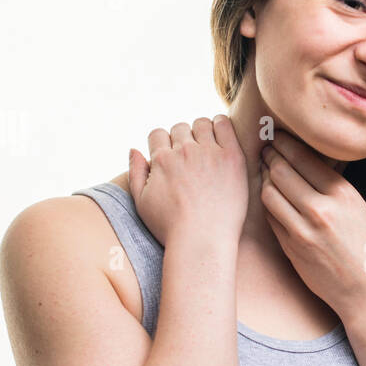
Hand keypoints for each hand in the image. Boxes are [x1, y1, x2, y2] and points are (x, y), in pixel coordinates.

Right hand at [129, 115, 247, 248]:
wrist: (202, 242)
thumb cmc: (171, 228)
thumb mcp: (141, 203)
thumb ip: (135, 172)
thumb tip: (134, 149)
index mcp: (161, 160)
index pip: (157, 134)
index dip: (163, 144)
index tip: (172, 157)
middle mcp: (183, 151)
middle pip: (179, 128)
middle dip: (182, 139)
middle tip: (192, 157)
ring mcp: (209, 153)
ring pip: (201, 124)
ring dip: (201, 131)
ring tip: (207, 148)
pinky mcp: (231, 157)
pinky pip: (224, 125)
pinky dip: (221, 125)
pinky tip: (222, 138)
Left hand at [259, 130, 365, 316]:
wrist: (365, 289)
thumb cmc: (365, 247)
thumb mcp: (357, 207)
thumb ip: (332, 186)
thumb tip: (305, 161)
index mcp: (343, 195)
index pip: (303, 158)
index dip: (284, 143)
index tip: (277, 137)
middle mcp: (322, 210)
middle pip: (281, 172)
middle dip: (269, 156)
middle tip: (265, 150)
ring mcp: (303, 230)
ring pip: (269, 193)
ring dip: (264, 179)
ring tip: (266, 173)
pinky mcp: (290, 247)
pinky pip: (270, 217)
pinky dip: (268, 204)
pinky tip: (271, 198)